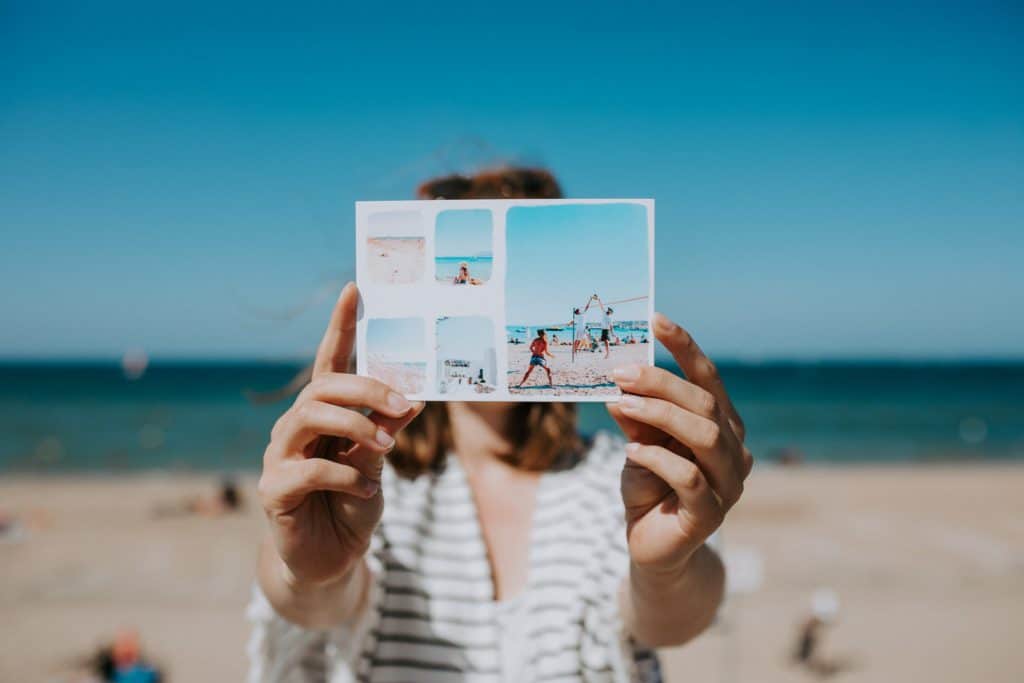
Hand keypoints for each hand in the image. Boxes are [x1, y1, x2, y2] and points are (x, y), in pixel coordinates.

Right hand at [258, 283, 423, 586]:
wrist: (331, 561)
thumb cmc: (351, 505)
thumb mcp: (377, 465)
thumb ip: (386, 433)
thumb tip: (413, 399)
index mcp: (323, 414)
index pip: (329, 361)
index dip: (340, 325)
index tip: (355, 290)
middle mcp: (295, 427)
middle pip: (323, 386)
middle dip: (366, 389)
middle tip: (402, 406)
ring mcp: (279, 456)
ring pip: (309, 416)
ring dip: (354, 426)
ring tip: (383, 446)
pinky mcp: (274, 490)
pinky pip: (308, 469)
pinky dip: (345, 474)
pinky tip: (364, 489)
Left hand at [609, 313, 751, 573]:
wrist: (652, 547)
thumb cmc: (648, 487)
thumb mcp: (637, 443)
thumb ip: (636, 416)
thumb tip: (620, 384)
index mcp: (721, 424)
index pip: (708, 378)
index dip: (684, 347)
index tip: (656, 320)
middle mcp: (733, 449)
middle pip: (704, 402)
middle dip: (660, 382)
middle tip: (620, 372)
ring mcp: (728, 483)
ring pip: (703, 434)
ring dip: (659, 414)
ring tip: (620, 405)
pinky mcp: (711, 514)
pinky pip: (688, 477)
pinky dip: (657, 458)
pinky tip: (631, 451)